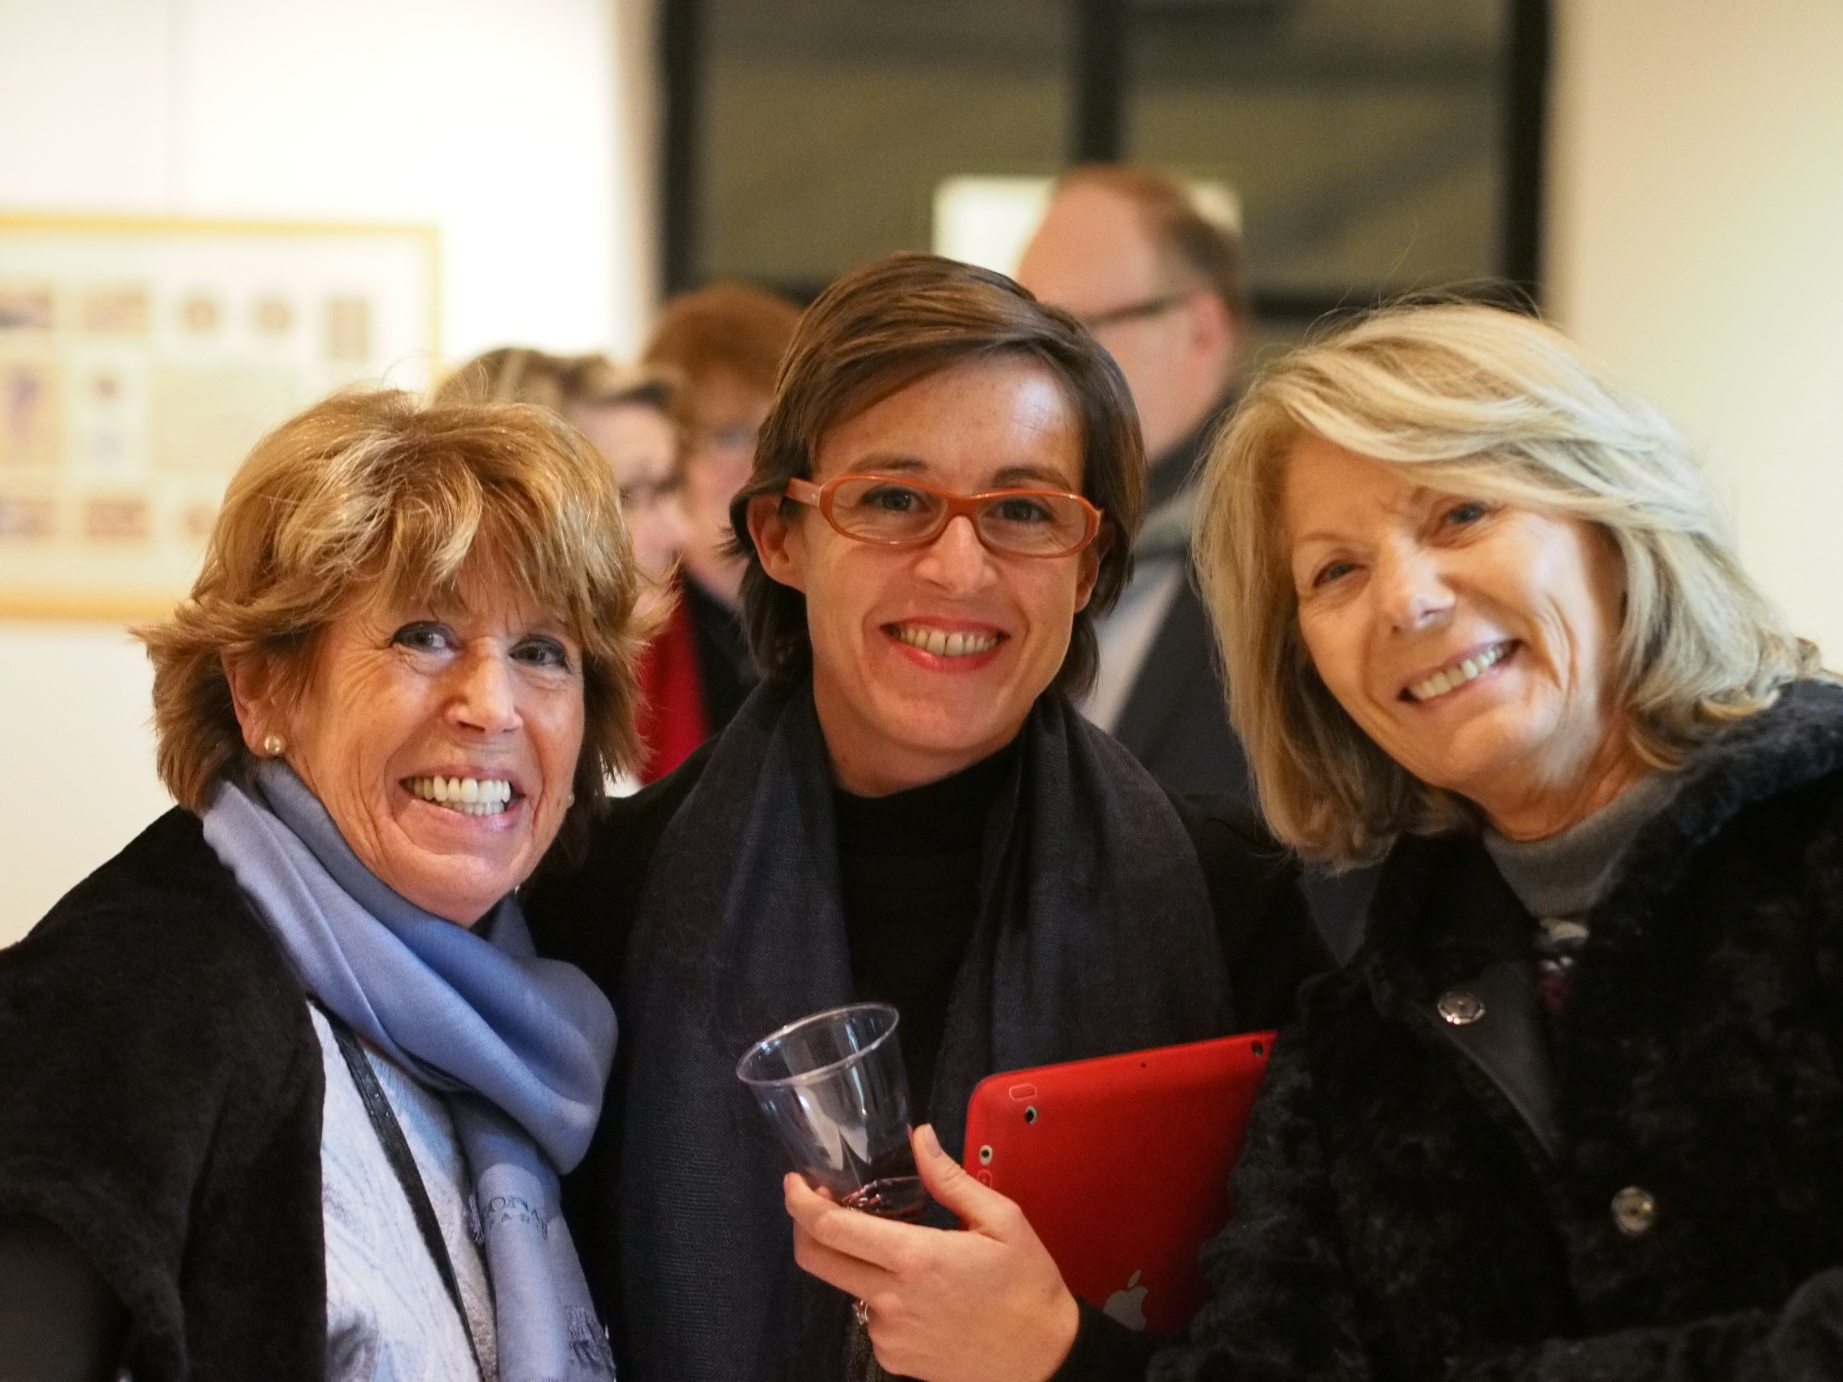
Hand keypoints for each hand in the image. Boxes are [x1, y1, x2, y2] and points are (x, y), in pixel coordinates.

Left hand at [785, 1124, 1080, 1381]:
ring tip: (901, 1254)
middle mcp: (889, 1300)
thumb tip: (920, 1136)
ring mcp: (887, 1336)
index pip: (829, 1229)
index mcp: (914, 1258)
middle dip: (804, 1227)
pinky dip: (880, 1298)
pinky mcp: (893, 1361)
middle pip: (815, 1261)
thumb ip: (950, 1179)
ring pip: (847, 1289)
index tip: (795, 1181)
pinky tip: (919, 1293)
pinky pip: (870, 1320)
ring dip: (857, 1264)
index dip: (799, 1202)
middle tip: (820, 1204)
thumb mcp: (1001, 1220)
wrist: (1046, 1362)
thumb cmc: (1027, 1284)